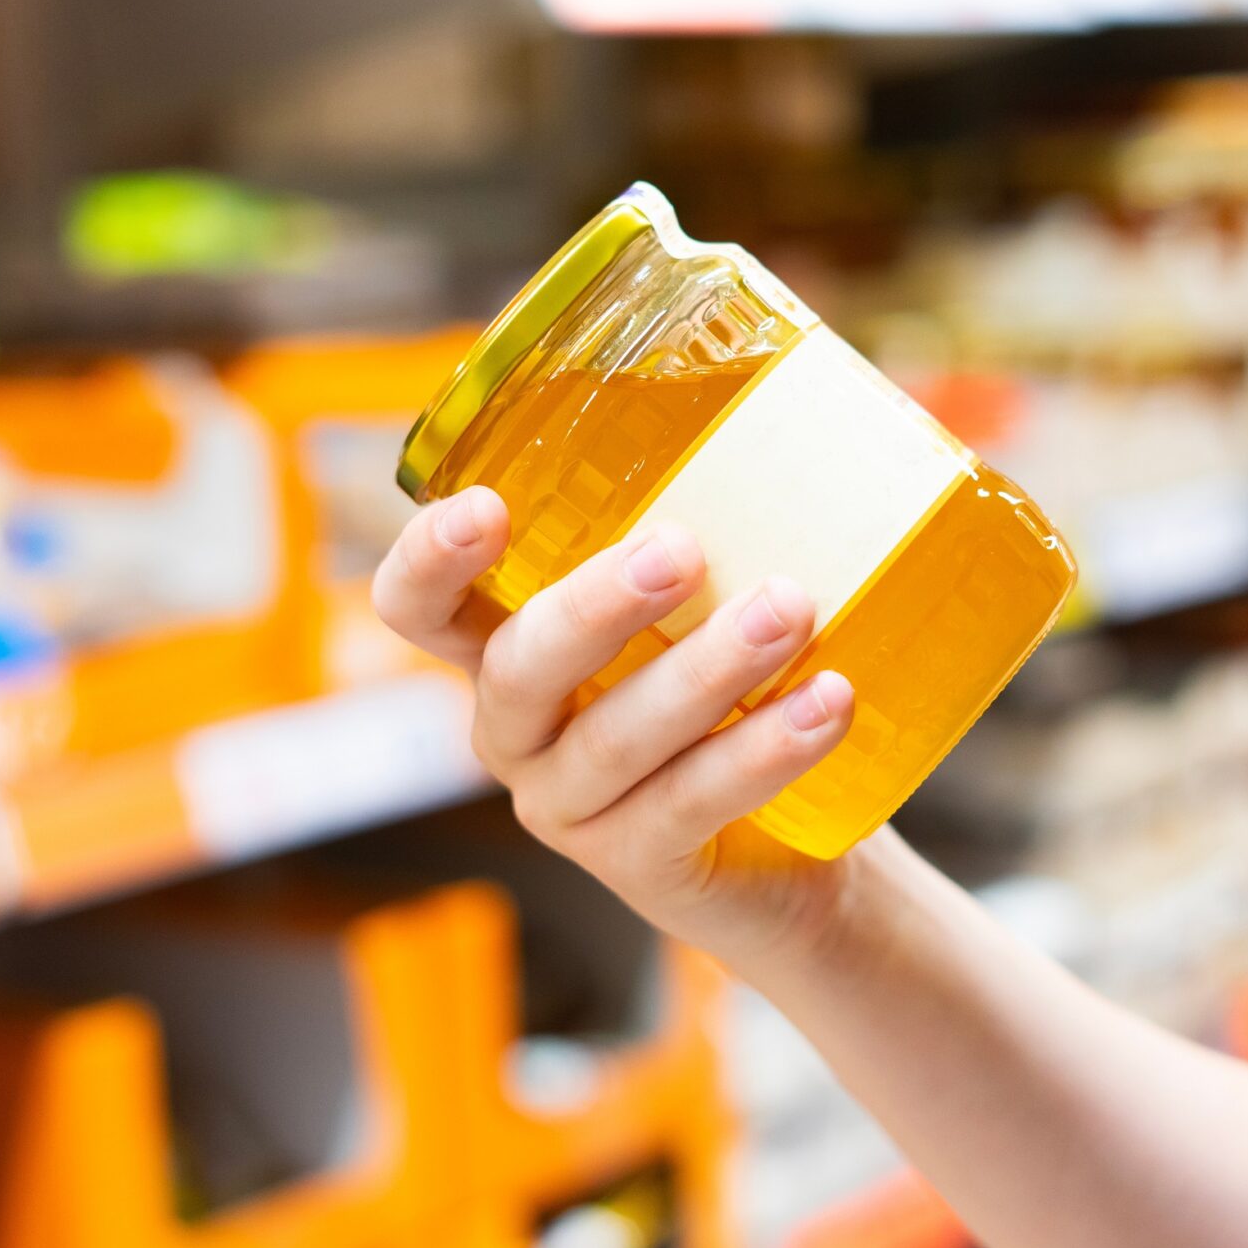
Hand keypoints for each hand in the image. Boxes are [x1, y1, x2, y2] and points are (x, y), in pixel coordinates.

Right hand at [372, 485, 869, 966]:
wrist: (801, 856)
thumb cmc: (742, 696)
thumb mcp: (707, 610)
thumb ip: (716, 530)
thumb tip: (814, 380)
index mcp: (508, 648)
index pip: (419, 607)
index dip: (428, 561)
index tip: (486, 507)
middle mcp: (517, 730)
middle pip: (518, 668)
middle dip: (595, 605)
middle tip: (682, 550)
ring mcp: (569, 807)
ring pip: (617, 738)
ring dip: (708, 668)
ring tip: (791, 609)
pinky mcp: (637, 867)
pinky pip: (690, 803)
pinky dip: (763, 749)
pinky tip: (827, 702)